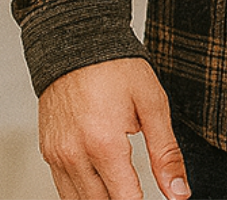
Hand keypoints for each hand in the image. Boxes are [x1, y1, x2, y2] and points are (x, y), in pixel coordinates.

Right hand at [38, 58, 189, 199]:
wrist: (78, 42)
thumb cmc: (117, 68)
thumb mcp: (153, 104)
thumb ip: (166, 153)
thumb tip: (178, 192)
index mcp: (103, 144)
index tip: (157, 199)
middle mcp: (74, 155)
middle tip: (139, 190)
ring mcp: (57, 155)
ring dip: (102, 199)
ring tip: (123, 187)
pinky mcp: (47, 152)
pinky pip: (63, 187)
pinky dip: (83, 191)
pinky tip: (101, 183)